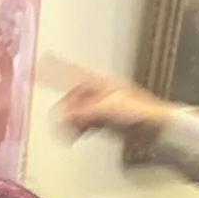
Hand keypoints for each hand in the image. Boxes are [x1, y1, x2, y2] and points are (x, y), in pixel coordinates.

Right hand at [57, 70, 175, 142]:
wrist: (156, 127)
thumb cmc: (139, 113)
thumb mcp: (106, 111)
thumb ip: (83, 113)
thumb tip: (64, 117)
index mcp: (100, 82)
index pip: (72, 72)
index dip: (56, 67)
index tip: (42, 61)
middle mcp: (99, 91)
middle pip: (71, 97)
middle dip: (66, 111)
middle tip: (64, 124)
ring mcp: (101, 105)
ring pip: (76, 111)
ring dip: (71, 123)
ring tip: (71, 135)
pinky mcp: (105, 119)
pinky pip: (83, 122)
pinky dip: (78, 129)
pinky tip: (78, 136)